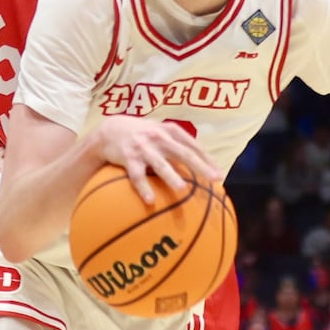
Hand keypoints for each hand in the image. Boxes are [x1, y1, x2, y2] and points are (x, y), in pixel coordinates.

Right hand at [91, 116, 219, 203]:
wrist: (110, 129)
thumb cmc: (142, 134)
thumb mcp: (161, 133)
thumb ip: (179, 145)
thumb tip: (203, 165)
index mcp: (170, 131)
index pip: (193, 145)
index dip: (208, 159)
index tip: (219, 174)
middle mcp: (158, 137)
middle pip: (182, 153)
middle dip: (200, 166)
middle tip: (214, 179)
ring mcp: (143, 147)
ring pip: (159, 164)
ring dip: (171, 176)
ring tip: (181, 189)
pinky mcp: (128, 157)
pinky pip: (137, 175)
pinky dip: (143, 188)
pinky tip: (150, 200)